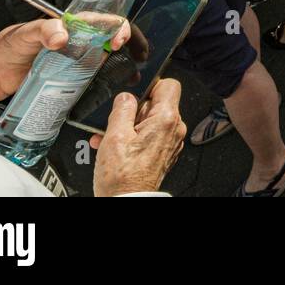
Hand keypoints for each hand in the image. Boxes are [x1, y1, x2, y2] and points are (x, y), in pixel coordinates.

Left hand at [0, 18, 131, 99]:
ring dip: (124, 61)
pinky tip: (116, 84)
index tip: (117, 42)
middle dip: (131, 43)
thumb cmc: (6, 49)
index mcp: (70, 24)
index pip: (103, 19)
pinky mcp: (71, 76)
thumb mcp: (23, 34)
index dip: (117, 27)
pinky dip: (109, 78)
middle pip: (111, 36)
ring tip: (134, 72)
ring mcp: (76, 58)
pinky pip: (95, 74)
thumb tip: (62, 36)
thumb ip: (43, 30)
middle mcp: (77, 39)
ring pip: (107, 55)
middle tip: (140, 55)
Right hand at [92, 79, 186, 195]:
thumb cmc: (123, 177)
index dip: (149, 85)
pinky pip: (149, 135)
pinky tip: (114, 146)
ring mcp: (170, 142)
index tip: (134, 94)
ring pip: (149, 120)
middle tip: (116, 122)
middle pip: (156, 103)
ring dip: (128, 125)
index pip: (169, 84)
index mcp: (167, 120)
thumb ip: (122, 109)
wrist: (127, 201)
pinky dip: (133, 137)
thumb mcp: (115, 136)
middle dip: (133, 110)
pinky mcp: (163, 152)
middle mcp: (174, 129)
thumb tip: (125, 97)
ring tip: (109, 137)